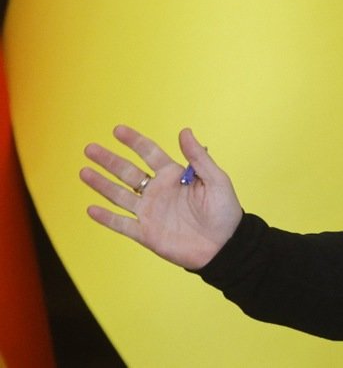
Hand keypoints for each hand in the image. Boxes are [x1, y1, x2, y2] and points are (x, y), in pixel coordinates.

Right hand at [81, 125, 242, 269]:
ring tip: (84, 171)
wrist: (224, 245)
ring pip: (120, 195)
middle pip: (128, 172)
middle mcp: (158, 191)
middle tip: (90, 148)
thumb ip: (198, 157)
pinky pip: (122, 224)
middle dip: (109, 160)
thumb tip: (184, 131)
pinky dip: (107, 218)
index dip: (134, 141)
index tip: (117, 130)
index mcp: (174, 175)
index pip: (149, 153)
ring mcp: (150, 212)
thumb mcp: (216, 179)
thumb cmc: (224, 210)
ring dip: (101, 184)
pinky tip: (90, 209)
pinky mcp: (146, 233)